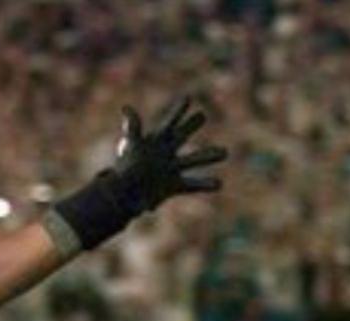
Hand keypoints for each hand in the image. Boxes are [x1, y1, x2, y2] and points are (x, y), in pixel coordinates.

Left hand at [110, 96, 226, 213]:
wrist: (124, 194)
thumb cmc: (127, 168)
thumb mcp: (132, 145)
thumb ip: (133, 127)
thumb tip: (127, 108)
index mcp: (156, 141)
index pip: (170, 123)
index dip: (179, 111)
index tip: (187, 98)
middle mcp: (167, 153)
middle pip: (183, 135)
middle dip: (192, 125)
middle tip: (202, 115)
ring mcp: (172, 168)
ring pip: (195, 160)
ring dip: (209, 156)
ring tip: (224, 152)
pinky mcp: (175, 185)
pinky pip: (194, 184)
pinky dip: (206, 185)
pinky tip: (219, 184)